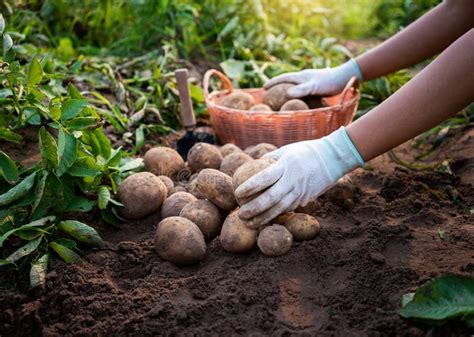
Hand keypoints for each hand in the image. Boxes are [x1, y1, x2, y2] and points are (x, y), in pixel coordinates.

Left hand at [235, 127, 363, 226]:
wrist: (332, 158)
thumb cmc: (304, 152)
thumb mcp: (285, 151)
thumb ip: (269, 160)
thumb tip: (250, 168)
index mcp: (286, 166)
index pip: (264, 178)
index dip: (249, 187)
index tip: (237, 193)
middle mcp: (293, 180)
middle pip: (271, 199)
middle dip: (254, 209)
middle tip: (240, 214)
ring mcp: (300, 192)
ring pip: (279, 210)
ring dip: (263, 218)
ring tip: (249, 223)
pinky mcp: (305, 199)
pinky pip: (287, 210)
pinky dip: (274, 216)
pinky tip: (262, 221)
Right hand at [264, 59, 362, 97]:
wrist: (345, 77)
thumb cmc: (329, 82)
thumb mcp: (314, 87)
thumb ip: (301, 90)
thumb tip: (287, 94)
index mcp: (301, 76)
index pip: (283, 78)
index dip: (273, 83)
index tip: (263, 88)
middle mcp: (304, 78)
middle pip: (287, 81)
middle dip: (278, 86)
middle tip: (270, 93)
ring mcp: (310, 81)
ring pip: (295, 86)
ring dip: (287, 90)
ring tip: (281, 98)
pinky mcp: (316, 86)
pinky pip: (303, 90)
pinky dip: (297, 94)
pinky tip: (299, 101)